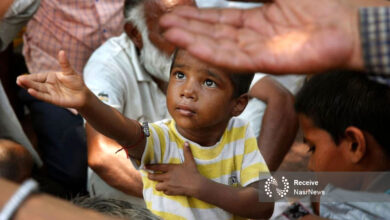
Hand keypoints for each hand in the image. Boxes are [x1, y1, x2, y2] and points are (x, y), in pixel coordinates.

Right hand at [16, 51, 88, 108]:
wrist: (83, 95)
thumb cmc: (76, 82)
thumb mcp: (70, 72)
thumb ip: (64, 63)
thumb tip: (61, 51)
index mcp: (50, 77)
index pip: (38, 76)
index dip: (30, 77)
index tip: (21, 77)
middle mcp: (48, 85)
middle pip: (36, 83)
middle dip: (27, 82)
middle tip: (18, 80)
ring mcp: (50, 92)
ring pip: (38, 89)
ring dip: (30, 86)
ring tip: (20, 83)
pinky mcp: (53, 99)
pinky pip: (44, 96)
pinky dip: (37, 94)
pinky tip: (30, 91)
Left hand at [146, 142, 202, 195]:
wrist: (196, 185)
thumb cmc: (193, 172)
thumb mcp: (190, 161)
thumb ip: (187, 152)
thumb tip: (186, 142)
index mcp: (171, 168)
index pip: (157, 167)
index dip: (149, 166)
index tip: (144, 166)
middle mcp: (167, 177)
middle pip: (154, 177)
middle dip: (150, 176)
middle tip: (149, 175)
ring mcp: (169, 185)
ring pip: (157, 186)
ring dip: (158, 185)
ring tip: (159, 183)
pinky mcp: (171, 192)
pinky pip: (164, 192)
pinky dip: (165, 191)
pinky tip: (167, 189)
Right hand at [160, 0, 367, 73]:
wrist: (347, 20)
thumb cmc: (318, 1)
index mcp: (259, 18)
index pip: (219, 20)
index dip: (197, 17)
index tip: (175, 13)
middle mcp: (255, 36)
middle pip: (214, 33)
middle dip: (189, 27)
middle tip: (164, 22)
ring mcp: (260, 50)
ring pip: (219, 45)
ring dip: (194, 39)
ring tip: (169, 32)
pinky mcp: (266, 62)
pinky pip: (233, 58)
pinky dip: (211, 52)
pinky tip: (192, 46)